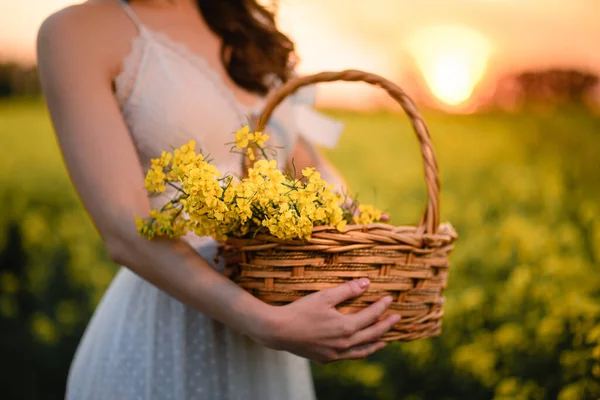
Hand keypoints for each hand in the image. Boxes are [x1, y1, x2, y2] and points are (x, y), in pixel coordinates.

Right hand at [256, 278, 399, 363]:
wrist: (278, 331)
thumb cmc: (301, 310)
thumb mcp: (325, 296)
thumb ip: (347, 290)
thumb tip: (367, 283)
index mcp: (346, 327)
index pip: (371, 316)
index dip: (382, 307)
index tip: (390, 299)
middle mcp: (344, 343)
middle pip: (372, 334)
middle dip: (386, 325)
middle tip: (397, 318)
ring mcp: (335, 353)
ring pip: (362, 350)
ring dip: (376, 344)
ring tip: (385, 340)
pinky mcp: (326, 359)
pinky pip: (349, 357)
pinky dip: (359, 352)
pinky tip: (359, 349)